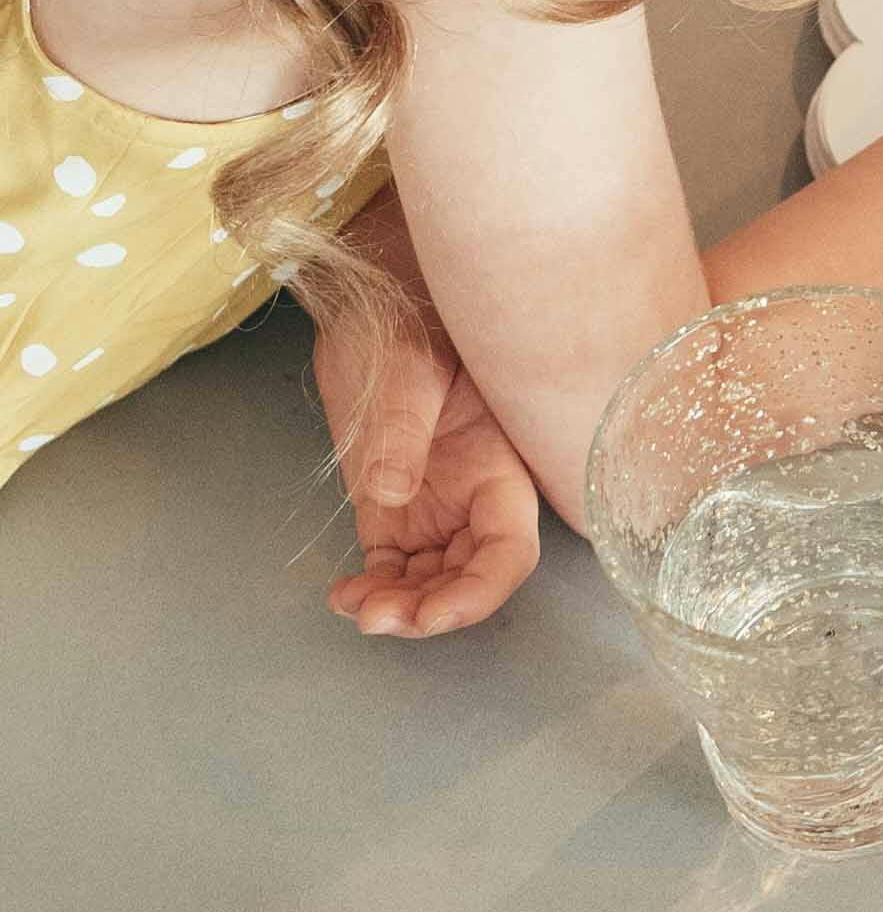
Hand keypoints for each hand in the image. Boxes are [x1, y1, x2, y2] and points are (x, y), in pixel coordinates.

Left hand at [310, 200, 541, 639]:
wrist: (371, 293)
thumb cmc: (405, 312)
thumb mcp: (407, 362)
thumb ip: (402, 428)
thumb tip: (389, 495)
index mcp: (497, 459)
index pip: (510, 546)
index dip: (481, 589)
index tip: (435, 612)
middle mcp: (474, 490)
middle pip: (471, 572)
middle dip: (434, 609)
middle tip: (380, 618)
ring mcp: (434, 500)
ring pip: (433, 578)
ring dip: (403, 607)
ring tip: (357, 609)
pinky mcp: (395, 502)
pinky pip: (393, 564)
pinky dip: (374, 589)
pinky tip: (344, 595)